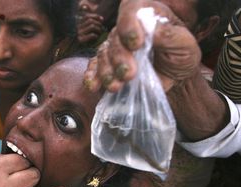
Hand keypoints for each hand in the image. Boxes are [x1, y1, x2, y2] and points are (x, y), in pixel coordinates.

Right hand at [77, 14, 105, 43]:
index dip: (96, 16)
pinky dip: (96, 36)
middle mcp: (78, 28)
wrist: (74, 51)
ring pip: (92, 26)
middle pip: (91, 21)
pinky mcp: (81, 40)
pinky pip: (92, 35)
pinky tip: (96, 38)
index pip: (87, 16)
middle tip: (101, 29)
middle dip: (98, 24)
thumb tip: (101, 19)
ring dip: (98, 30)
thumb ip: (92, 24)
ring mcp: (79, 34)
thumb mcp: (87, 31)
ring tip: (99, 34)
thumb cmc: (83, 42)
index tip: (102, 20)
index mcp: (78, 25)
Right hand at [84, 0, 200, 92]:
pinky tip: (94, 85)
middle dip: (119, 57)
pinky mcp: (108, 64)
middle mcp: (127, 27)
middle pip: (115, 36)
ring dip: (107, 71)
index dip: (128, 23)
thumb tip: (152, 31)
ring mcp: (115, 46)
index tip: (136, 43)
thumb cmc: (181, 56)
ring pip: (103, 53)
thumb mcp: (185, 45)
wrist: (174, 78)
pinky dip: (92, 76)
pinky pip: (94, 66)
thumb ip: (169, 36)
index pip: (131, 8)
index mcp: (147, 14)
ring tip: (115, 86)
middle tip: (128, 74)